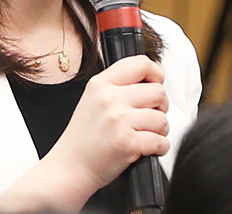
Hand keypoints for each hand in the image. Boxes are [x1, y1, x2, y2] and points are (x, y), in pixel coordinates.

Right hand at [48, 55, 168, 191]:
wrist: (69, 167)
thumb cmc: (83, 137)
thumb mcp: (93, 99)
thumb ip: (118, 86)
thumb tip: (152, 80)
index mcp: (101, 83)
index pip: (142, 64)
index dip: (156, 75)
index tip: (155, 85)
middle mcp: (109, 98)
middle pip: (158, 91)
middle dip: (160, 106)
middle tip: (149, 117)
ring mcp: (119, 120)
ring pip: (162, 118)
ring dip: (160, 130)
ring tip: (144, 134)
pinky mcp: (127, 142)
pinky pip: (160, 141)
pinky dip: (160, 147)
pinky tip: (147, 148)